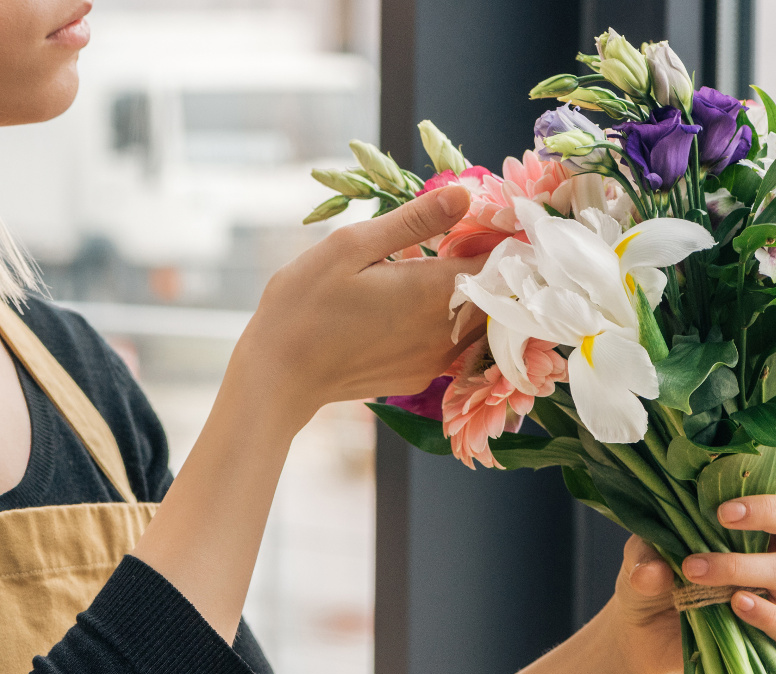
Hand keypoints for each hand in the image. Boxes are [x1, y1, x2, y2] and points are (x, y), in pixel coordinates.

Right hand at [228, 185, 482, 434]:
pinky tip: (413, 305)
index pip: (497, 260)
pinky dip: (448, 320)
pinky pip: (453, 343)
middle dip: (486, 263)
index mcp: (434, 291)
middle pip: (495, 292)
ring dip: (467, 293)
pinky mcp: (420, 376)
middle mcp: (447, 331)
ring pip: (477, 320)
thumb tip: (465, 194)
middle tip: (458, 236)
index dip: (497, 235)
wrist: (278, 377)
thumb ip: (414, 221)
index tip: (482, 217)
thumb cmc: (304, 306)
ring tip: (435, 267)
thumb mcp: (351, 246)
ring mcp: (436, 360)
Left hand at [613, 455, 775, 673]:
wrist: (641, 637)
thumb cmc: (651, 581)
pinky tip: (737, 605)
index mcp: (748, 521)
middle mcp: (772, 550)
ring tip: (694, 570)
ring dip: (740, 567)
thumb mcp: (639, 557)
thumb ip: (646, 553)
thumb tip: (654, 570)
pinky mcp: (772, 632)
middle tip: (723, 513)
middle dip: (770, 509)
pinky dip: (767, 616)